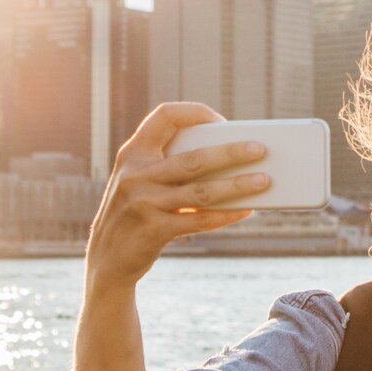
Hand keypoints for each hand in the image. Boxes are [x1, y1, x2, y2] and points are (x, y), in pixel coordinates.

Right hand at [85, 103, 269, 294]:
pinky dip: (226, 214)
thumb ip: (168, 165)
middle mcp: (136, 174)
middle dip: (232, 152)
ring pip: (202, 191)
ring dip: (238, 186)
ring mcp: (144, 203)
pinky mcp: (153, 230)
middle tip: (261, 149)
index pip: (165, 116)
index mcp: (133, 153)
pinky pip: (200, 219)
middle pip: (194, 158)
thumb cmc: (135, 210)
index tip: (221, 121)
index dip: (194, 113)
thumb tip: (227, 158)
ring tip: (264, 181)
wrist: (107, 257)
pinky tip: (246, 210)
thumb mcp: (139, 180)